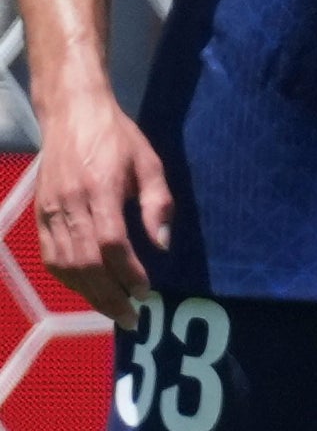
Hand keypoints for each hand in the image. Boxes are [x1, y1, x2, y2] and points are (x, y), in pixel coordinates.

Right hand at [33, 94, 169, 328]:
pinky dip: (68, 279)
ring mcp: (49, 210)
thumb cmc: (118, 137)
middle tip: (132, 317)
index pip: (111, 242)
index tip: (146, 291)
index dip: (128, 272)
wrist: (72, 113)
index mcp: (100, 189)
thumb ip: (158, 204)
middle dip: (109, 295)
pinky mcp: (39, 213)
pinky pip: (50, 256)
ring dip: (88, 293)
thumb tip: (162, 245)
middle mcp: (70, 204)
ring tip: (113, 310)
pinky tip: (87, 289)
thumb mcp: (150, 163)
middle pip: (86, 262)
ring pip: (65, 264)